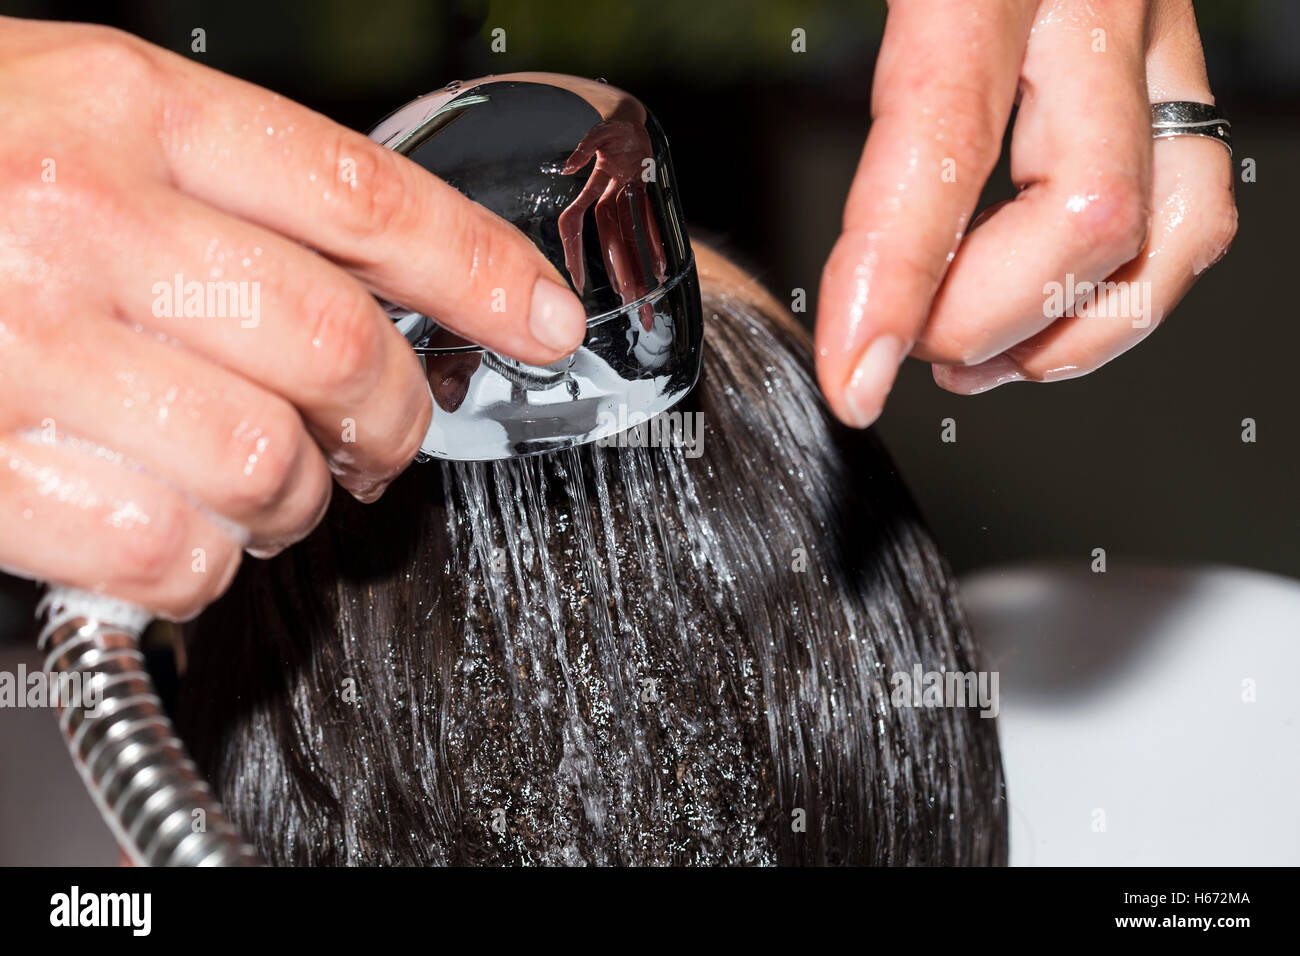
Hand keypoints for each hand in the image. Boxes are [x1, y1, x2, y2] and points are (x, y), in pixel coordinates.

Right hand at [0, 19, 586, 616]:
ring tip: (272, 490)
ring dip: (296, 502)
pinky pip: (167, 551)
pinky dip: (204, 564)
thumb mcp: (73, 113)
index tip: (545, 324)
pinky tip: (181, 532)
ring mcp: (23, 342)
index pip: (364, 196)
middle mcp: (81, 215)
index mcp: (121, 105)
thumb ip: (221, 186)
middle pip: (339, 346)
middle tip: (380, 437)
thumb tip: (381, 280)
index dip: (482, 272)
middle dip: (392, 416)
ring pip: (268, 465)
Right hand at [559, 119, 666, 330]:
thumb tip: (570, 166)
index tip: (577, 280)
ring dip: (637, 268)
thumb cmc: (613, 124)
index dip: (574, 250)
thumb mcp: (599, 129)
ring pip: (630, 240)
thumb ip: (584, 145)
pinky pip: (649, 226)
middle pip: (611, 242)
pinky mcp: (642, 197)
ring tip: (645, 298)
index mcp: (591, 186)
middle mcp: (607, 198)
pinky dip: (654, 245)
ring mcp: (625, 200)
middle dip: (620, 274)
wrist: (628, 118)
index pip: (575, 223)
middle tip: (629, 305)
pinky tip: (659, 269)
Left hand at [815, 0, 1237, 425]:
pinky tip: (1042, 307)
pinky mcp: (1169, 48)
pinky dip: (1122, 288)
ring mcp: (1153, 22)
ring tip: (971, 358)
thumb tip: (766, 168)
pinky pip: (1194, 196)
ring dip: (1070, 330)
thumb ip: (794, 23)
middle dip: (986, 319)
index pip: (945, 135)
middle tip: (907, 352)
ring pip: (1174, 225)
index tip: (856, 374)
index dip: (897, 276)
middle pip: (1088, 208)